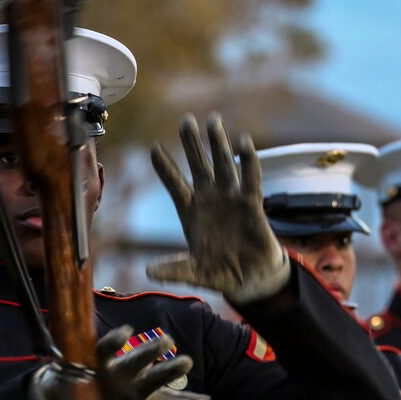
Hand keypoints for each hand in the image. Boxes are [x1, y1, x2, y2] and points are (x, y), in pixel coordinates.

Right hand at [28, 325, 210, 399]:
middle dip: (171, 370)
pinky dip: (114, 341)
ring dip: (149, 351)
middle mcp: (131, 384)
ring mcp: (115, 371)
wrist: (63, 395)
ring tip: (165, 342)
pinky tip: (126, 333)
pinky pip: (104, 348)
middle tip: (188, 361)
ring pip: (136, 360)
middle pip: (155, 378)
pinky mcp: (93, 361)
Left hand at [147, 113, 289, 303]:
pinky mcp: (251, 205)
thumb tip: (149, 272)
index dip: (165, 168)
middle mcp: (210, 200)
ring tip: (214, 120)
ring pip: (223, 165)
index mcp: (191, 212)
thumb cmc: (220, 272)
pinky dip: (248, 161)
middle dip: (192, 144)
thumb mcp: (193, 272)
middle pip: (199, 165)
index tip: (154, 148)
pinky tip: (245, 142)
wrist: (250, 279)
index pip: (175, 185)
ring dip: (219, 143)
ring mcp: (231, 199)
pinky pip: (250, 179)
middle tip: (187, 120)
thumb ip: (174, 270)